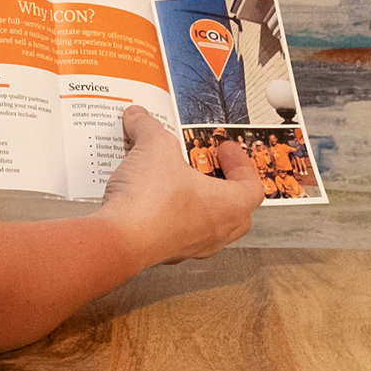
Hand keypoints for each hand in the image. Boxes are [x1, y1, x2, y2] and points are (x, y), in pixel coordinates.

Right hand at [101, 104, 260, 262]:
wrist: (119, 240)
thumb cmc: (151, 204)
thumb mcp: (155, 146)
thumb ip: (150, 127)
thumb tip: (141, 118)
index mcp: (230, 206)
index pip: (251, 185)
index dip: (240, 162)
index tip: (224, 150)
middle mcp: (216, 231)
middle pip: (232, 207)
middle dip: (218, 183)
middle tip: (204, 166)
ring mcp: (191, 246)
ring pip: (202, 221)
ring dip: (192, 199)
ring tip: (172, 177)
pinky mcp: (164, 251)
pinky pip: (174, 230)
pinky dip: (167, 213)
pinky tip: (147, 196)